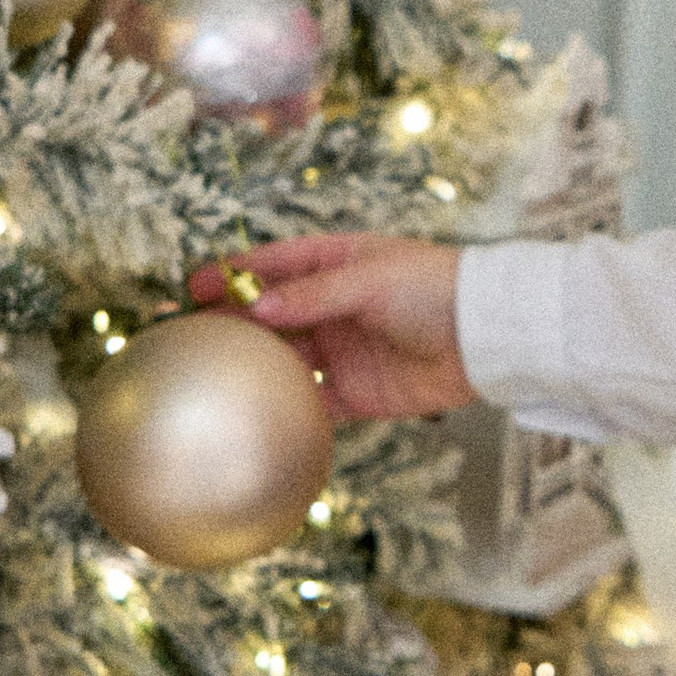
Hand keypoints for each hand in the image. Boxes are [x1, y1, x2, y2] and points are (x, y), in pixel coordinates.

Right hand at [190, 232, 474, 422]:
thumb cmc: (435, 290)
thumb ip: (312, 296)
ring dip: (252, 364)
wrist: (487, 338)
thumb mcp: (369, 281)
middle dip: (232, 323)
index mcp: (338, 265)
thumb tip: (255, 307)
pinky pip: (312, 401)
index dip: (234, 274)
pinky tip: (253, 411)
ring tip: (208, 374)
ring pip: (285, 358)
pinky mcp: (357, 392)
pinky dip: (286, 406)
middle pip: (271, 315)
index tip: (194, 286)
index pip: (274, 266)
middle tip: (187, 335)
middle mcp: (335, 307)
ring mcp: (344, 350)